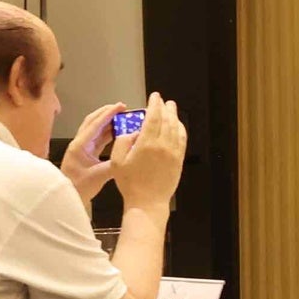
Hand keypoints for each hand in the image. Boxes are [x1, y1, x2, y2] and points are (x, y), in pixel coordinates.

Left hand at [61, 103, 122, 202]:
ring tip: (122, 116)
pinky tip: (118, 131)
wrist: (67, 198)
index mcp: (80, 146)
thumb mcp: (98, 176)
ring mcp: (82, 147)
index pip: (95, 125)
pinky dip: (108, 132)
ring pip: (95, 128)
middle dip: (106, 112)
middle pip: (92, 121)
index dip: (108, 114)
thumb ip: (114, 164)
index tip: (121, 106)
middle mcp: (79, 143)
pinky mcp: (86, 153)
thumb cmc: (79, 187)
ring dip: (108, 121)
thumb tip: (129, 154)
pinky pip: (98, 137)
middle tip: (122, 107)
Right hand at [110, 95, 187, 211]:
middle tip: (163, 101)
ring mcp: (173, 152)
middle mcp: (163, 145)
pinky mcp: (179, 160)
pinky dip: (180, 129)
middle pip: (167, 120)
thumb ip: (122, 142)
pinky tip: (177, 126)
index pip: (154, 117)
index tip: (155, 96)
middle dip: (165, 107)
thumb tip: (133, 131)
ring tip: (171, 109)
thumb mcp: (116, 161)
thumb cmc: (130, 183)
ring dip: (174, 116)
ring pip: (176, 128)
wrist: (147, 202)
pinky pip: (182, 139)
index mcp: (146, 144)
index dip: (155, 104)